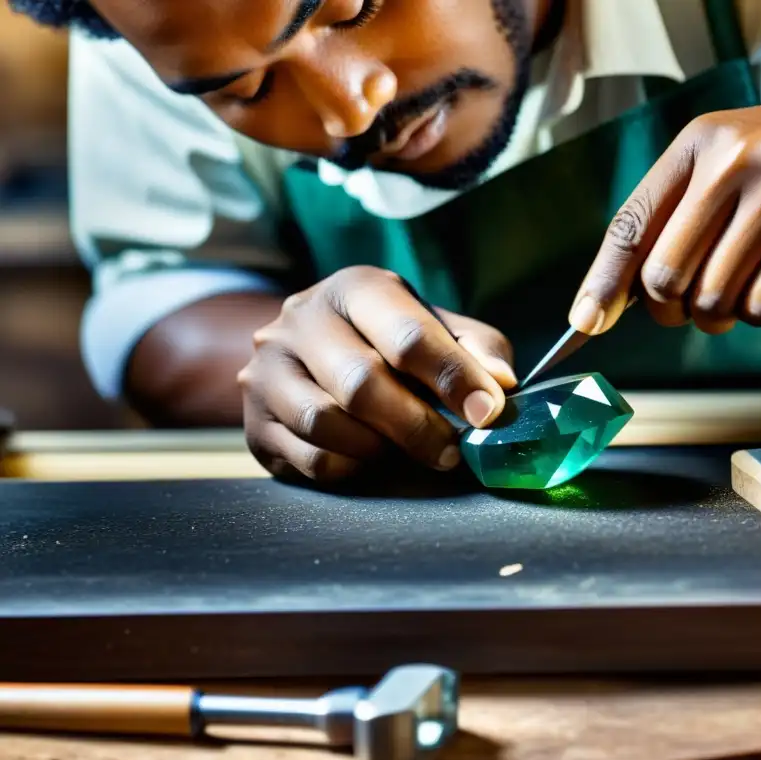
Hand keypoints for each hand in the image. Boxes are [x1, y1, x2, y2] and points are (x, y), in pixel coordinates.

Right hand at [239, 266, 516, 482]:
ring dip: (381, 449)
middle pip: (362, 383)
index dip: (454, 378)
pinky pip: (310, 458)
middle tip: (450, 453)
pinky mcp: (254, 422)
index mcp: (355, 288)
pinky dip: (351, 468)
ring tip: (406, 451)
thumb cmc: (390, 342)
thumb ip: (477, 349)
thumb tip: (503, 385)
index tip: (488, 413)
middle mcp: (300, 320)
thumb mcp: (438, 328)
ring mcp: (266, 370)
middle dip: (418, 426)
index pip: (407, 334)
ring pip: (327, 424)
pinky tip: (369, 457)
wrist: (310, 354)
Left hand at [570, 87, 760, 334]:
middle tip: (712, 301)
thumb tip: (610, 301)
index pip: (635, 226)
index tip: (584, 325)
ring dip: (748, 312)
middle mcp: (751, 163)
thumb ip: (676, 217)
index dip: (605, 284)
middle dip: (687, 310)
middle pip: (677, 284)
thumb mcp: (736, 160)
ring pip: (737, 308)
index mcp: (708, 142)